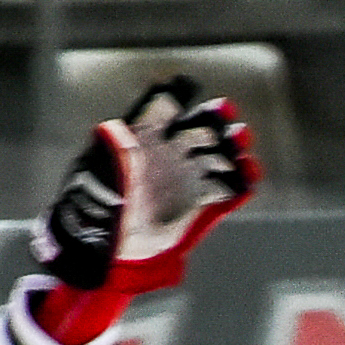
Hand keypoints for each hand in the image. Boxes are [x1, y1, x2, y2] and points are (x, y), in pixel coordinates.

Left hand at [30, 77, 259, 293]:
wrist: (106, 259)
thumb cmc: (96, 215)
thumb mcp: (97, 182)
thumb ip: (109, 156)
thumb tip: (112, 128)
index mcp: (144, 144)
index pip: (163, 112)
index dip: (175, 95)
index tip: (183, 84)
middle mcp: (170, 158)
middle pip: (199, 131)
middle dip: (214, 120)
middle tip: (223, 116)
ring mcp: (188, 184)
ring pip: (218, 159)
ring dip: (233, 150)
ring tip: (241, 144)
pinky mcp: (202, 211)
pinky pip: (227, 194)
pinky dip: (241, 185)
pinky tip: (249, 176)